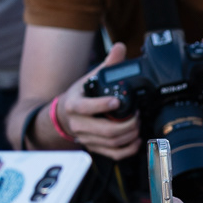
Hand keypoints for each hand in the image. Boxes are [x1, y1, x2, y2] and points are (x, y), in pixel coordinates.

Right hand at [50, 43, 140, 159]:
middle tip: (137, 115)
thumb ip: (106, 65)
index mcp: (74, 105)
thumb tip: (119, 48)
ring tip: (137, 124)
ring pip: (111, 143)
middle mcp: (78, 124)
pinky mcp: (95, 148)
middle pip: (106, 130)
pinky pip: (113, 154)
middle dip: (127, 124)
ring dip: (130, 135)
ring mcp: (86, 138)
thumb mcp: (89, 79)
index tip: (117, 102)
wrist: (64, 117)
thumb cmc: (80, 96)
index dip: (103, 105)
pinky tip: (136, 140)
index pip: (86, 108)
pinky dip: (128, 150)